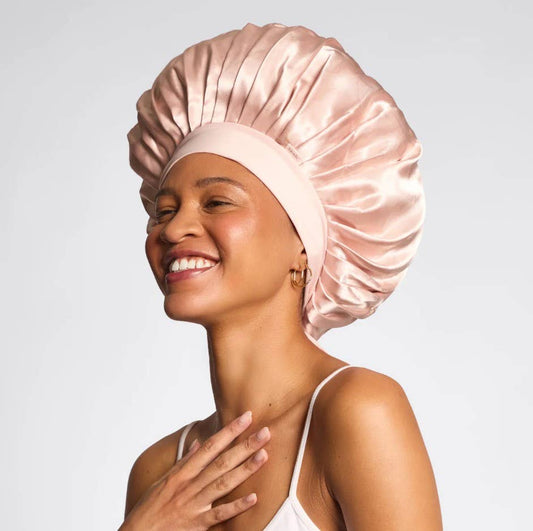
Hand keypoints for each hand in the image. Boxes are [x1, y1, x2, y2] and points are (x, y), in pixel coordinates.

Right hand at [119, 410, 269, 529]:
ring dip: (245, 469)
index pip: (210, 446)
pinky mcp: (196, 526)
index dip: (229, 431)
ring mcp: (193, 505)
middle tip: (265, 432)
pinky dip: (236, 506)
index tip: (246, 417)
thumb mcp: (163, 481)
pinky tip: (253, 498)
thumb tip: (199, 444)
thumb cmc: (149, 509)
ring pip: (223, 483)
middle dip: (244, 445)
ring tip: (263, 456)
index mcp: (182, 472)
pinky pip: (219, 515)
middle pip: (222, 461)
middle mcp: (189, 485)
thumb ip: (183, 463)